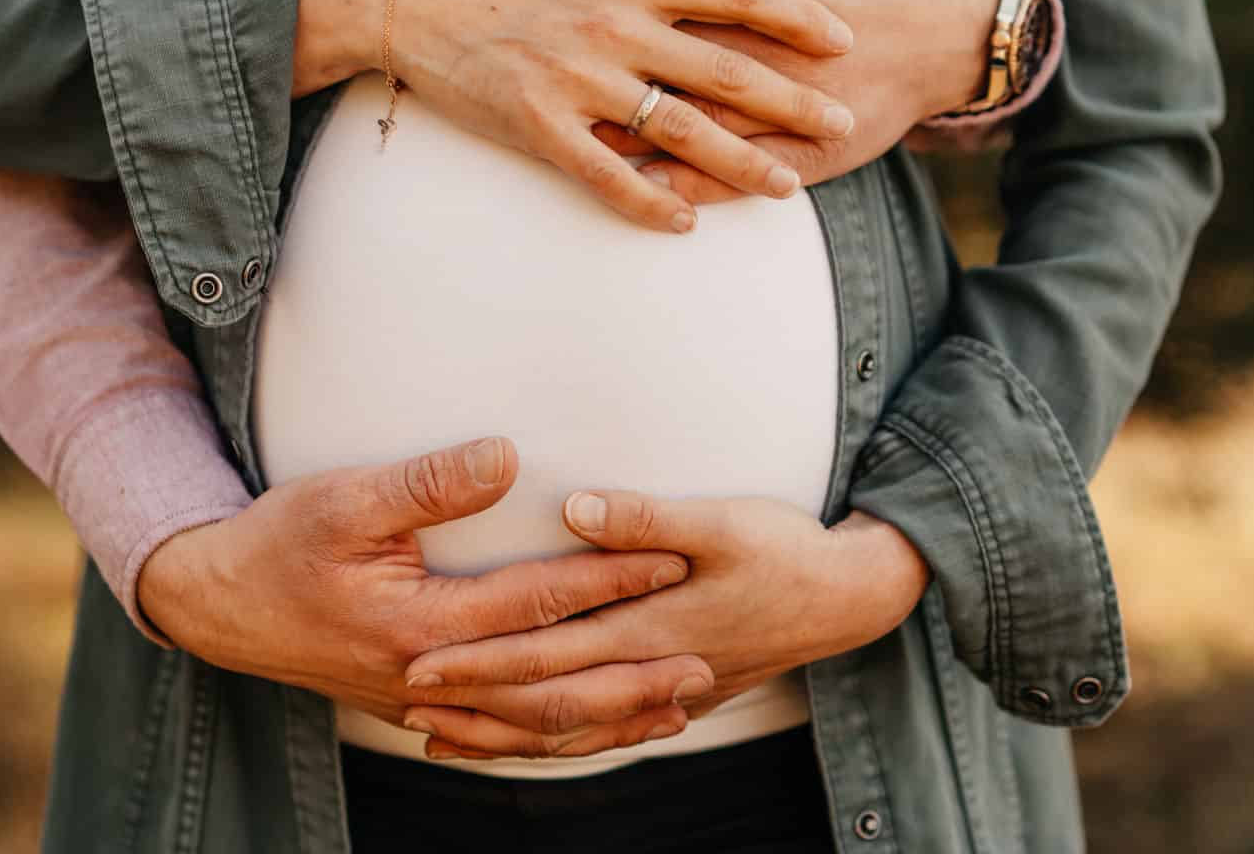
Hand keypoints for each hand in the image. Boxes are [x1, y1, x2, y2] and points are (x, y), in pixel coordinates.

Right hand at [137, 437, 714, 756]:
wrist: (219, 605)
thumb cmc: (280, 542)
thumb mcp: (343, 497)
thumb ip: (428, 481)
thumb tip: (506, 455)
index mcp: (419, 624)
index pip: (537, 604)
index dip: (608, 579)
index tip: (672, 559)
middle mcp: (430, 677)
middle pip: (551, 686)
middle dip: (631, 672)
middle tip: (704, 658)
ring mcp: (425, 703)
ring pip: (532, 726)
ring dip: (607, 717)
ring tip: (675, 706)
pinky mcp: (419, 707)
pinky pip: (503, 734)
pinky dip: (558, 735)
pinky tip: (598, 729)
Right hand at [299, 0, 858, 233]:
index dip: (797, 17)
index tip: (843, 39)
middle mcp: (615, 25)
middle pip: (725, 68)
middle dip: (791, 100)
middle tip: (841, 123)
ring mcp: (578, 79)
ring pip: (678, 129)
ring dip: (739, 163)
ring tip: (787, 187)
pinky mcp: (539, 124)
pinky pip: (607, 174)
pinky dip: (650, 202)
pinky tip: (686, 223)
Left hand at [398, 491, 930, 757]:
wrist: (849, 597)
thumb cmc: (786, 548)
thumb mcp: (722, 520)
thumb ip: (647, 517)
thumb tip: (577, 510)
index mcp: (647, 626)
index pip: (544, 651)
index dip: (480, 658)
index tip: (420, 659)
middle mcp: (647, 669)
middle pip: (543, 698)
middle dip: (473, 702)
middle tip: (404, 699)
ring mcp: (663, 689)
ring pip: (569, 728)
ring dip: (504, 734)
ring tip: (442, 737)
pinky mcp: (677, 692)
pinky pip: (604, 732)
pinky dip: (557, 742)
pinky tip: (527, 742)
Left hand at [597, 0, 1001, 202]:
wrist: (960, 22)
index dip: (617, 7)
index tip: (560, 7)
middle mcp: (776, 53)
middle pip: (679, 68)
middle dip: (612, 77)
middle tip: (546, 79)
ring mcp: (795, 110)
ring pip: (704, 129)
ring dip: (640, 138)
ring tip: (575, 139)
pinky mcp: (814, 153)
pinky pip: (743, 174)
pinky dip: (694, 185)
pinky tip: (647, 191)